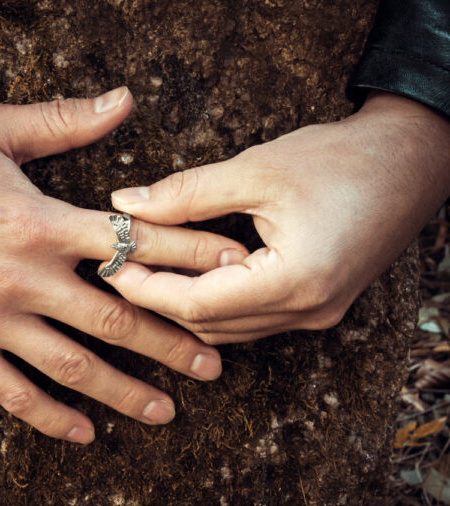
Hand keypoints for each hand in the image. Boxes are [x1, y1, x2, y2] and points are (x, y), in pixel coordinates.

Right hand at [0, 87, 247, 442]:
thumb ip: (64, 122)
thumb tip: (126, 102)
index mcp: (40, 222)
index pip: (134, 243)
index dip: (190, 255)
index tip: (232, 272)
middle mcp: (25, 278)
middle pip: (116, 318)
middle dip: (172, 343)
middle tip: (214, 367)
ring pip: (72, 366)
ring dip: (123, 391)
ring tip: (166, 411)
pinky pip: (11, 392)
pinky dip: (49, 416)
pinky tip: (84, 433)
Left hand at [104, 92, 449, 343]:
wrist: (412, 162)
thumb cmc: (342, 160)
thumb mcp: (258, 168)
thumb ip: (187, 192)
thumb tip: (127, 203)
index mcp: (296, 282)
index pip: (198, 305)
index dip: (148, 289)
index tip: (111, 268)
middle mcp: (307, 311)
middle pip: (210, 324)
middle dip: (159, 301)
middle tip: (120, 269)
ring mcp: (315, 315)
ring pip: (228, 329)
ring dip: (185, 306)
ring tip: (148, 273)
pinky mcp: (316, 306)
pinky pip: (250, 320)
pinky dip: (215, 304)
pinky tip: (192, 278)